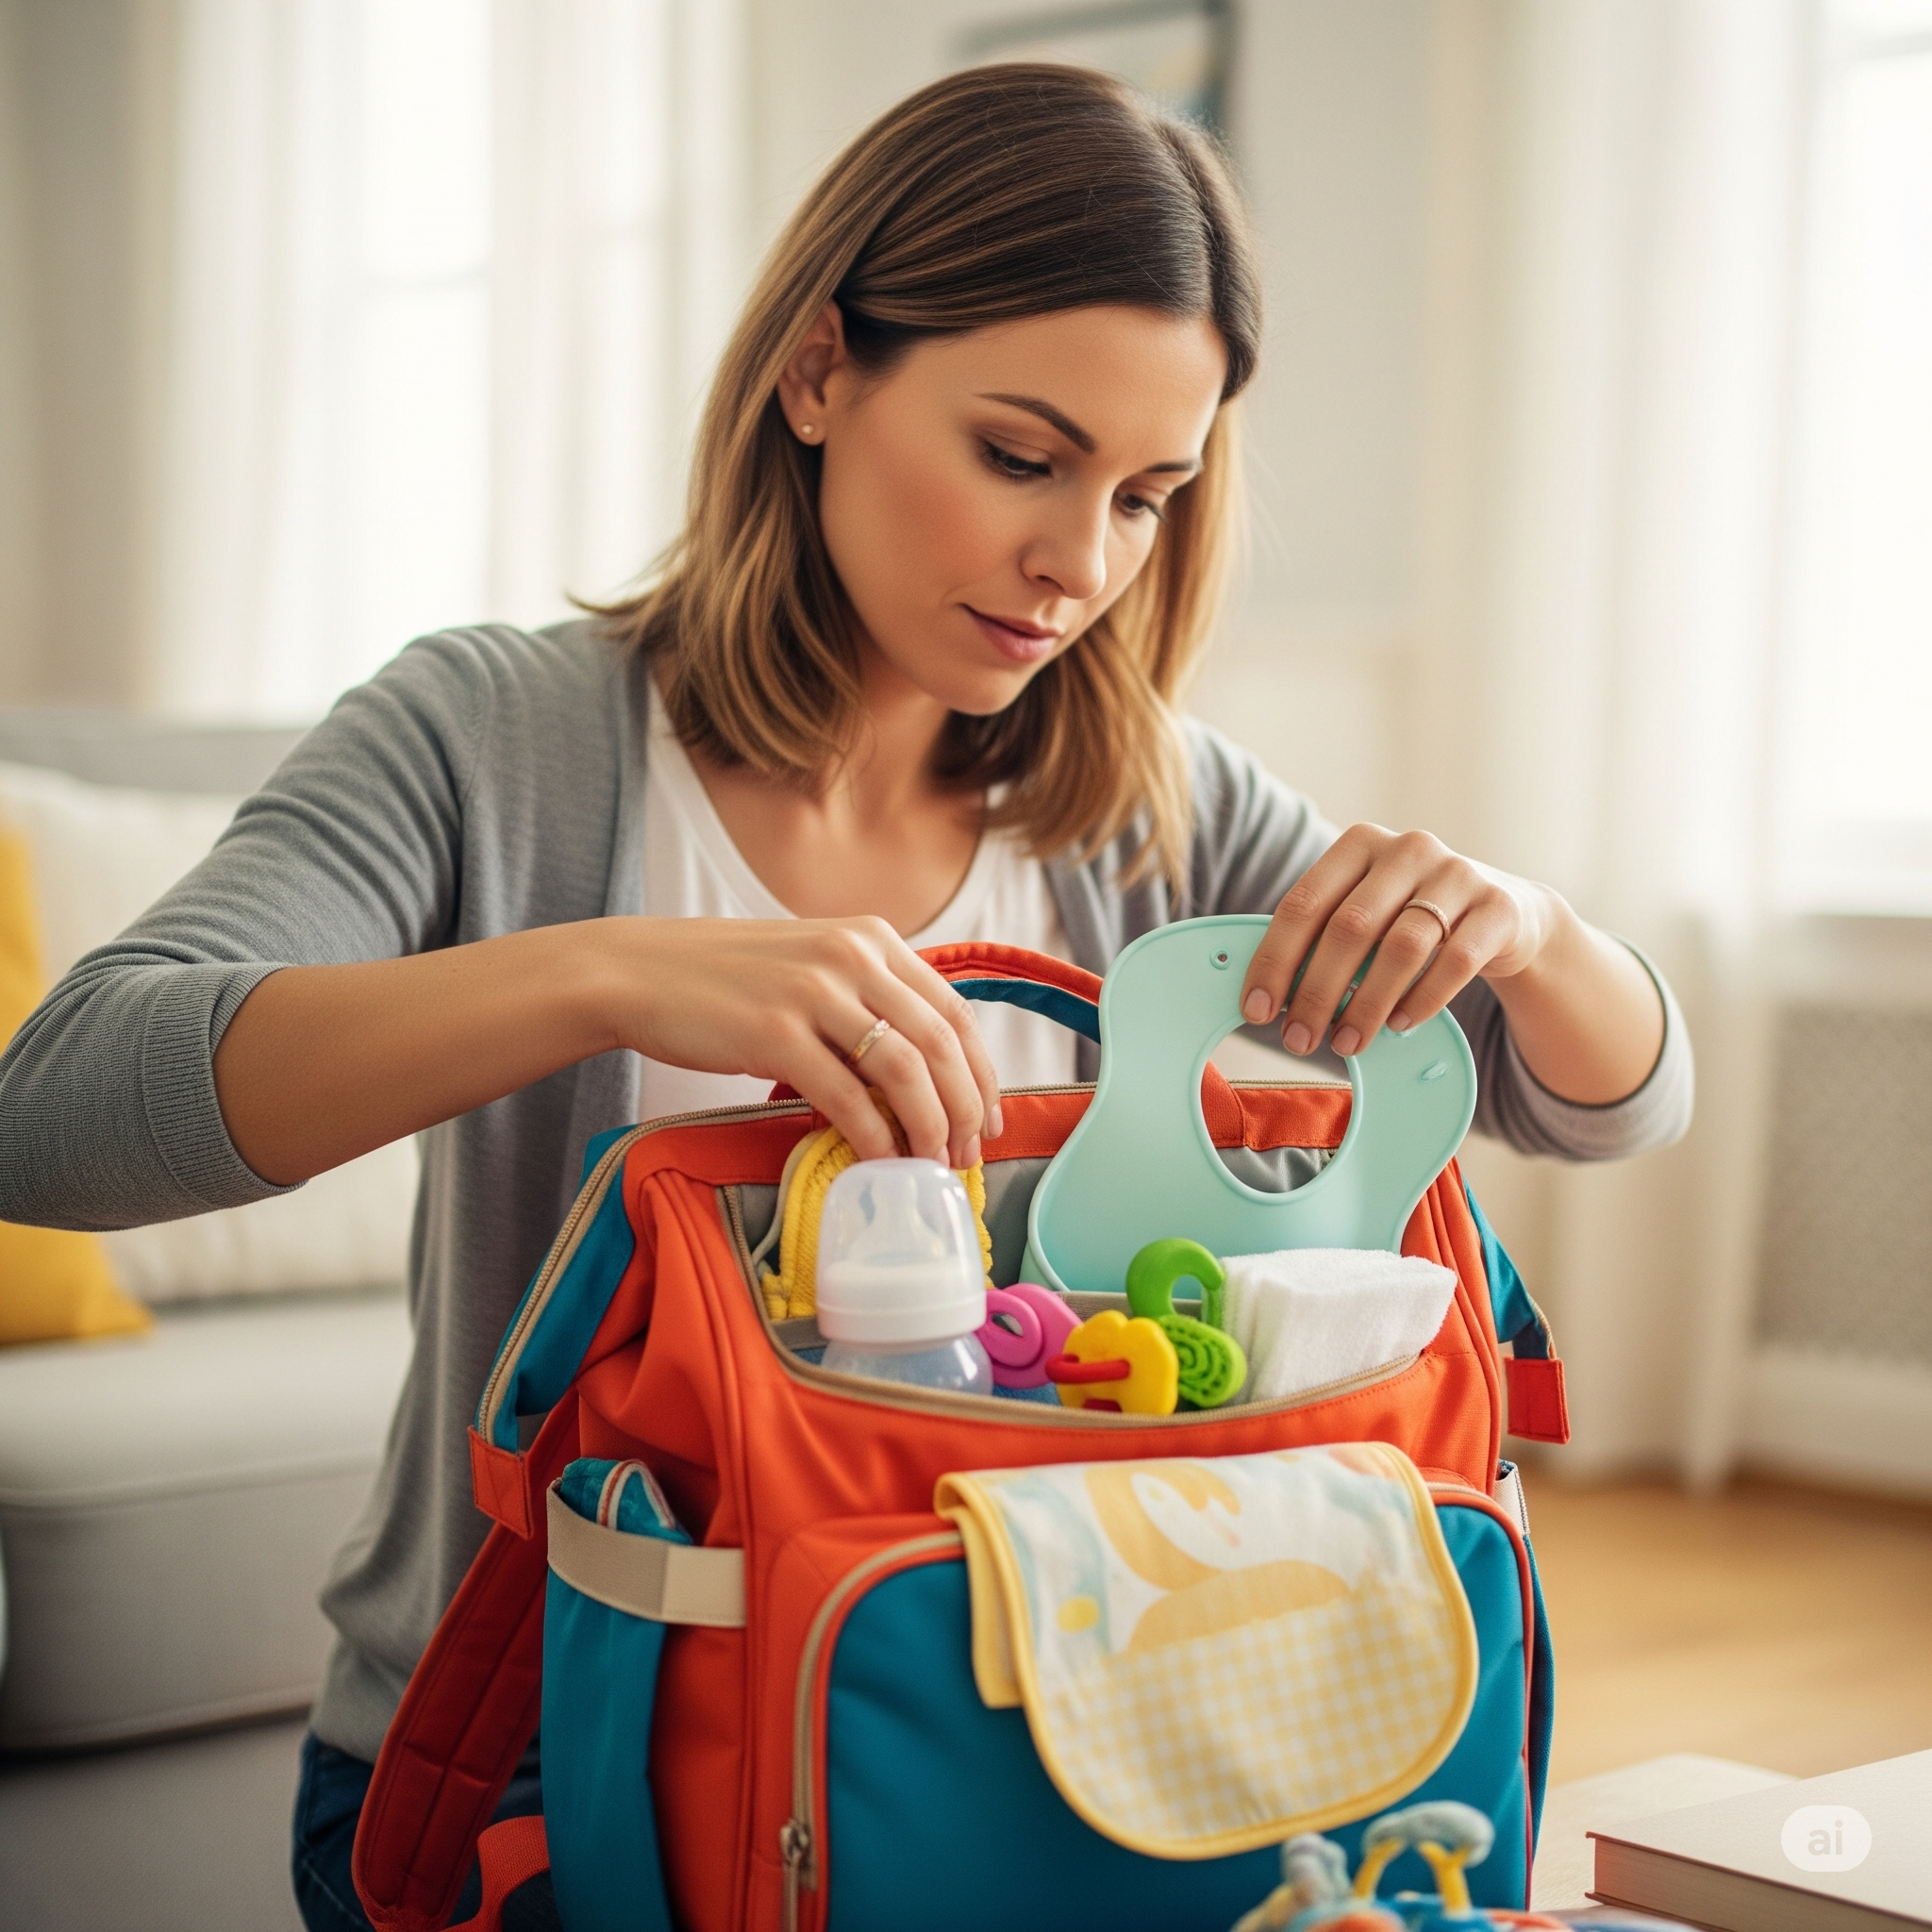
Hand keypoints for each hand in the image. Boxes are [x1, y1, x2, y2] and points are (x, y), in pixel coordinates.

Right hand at [610, 916, 1001, 1166]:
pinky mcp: (774, 1034)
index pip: (953, 1010)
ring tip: (931, 1165)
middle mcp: (852, 956)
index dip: (981, 1072)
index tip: (987, 1119)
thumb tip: (919, 1073)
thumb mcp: (812, 965)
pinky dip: (873, 1137)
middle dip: (965, 1109)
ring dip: (929, 1127)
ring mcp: (813, 993)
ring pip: (904, 1071)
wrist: (639, 972)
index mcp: (871, 938)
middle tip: (966, 1157)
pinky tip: (879, 1162)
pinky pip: (846, 1098)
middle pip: (940, 1043)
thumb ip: (866, 999)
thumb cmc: (724, 978)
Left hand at [1238, 825, 1562, 1058]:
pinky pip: (1454, 961)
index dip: (1275, 960)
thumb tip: (1266, 998)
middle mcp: (1408, 849)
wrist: (1505, 913)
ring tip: (1346, 1044)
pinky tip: (1400, 1026)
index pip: (1303, 903)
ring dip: (1366, 1005)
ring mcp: (1458, 873)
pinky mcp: (1498, 907)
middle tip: (1298, 1040)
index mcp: (1359, 844)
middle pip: (1349, 927)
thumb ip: (1322, 939)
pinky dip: (1421, 1000)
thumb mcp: (1367, 912)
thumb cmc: (1411, 918)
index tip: (1257, 1010)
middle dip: (1316, 992)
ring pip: (1401, 947)